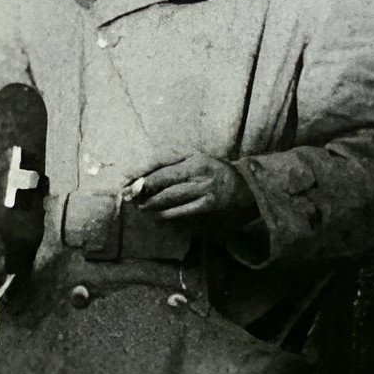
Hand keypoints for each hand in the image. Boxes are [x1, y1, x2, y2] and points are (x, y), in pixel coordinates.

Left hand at [131, 153, 257, 226]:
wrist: (243, 185)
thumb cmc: (213, 169)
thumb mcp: (196, 159)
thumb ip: (173, 165)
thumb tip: (144, 175)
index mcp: (196, 163)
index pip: (164, 173)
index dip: (145, 181)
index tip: (129, 185)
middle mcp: (201, 179)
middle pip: (165, 190)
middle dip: (144, 196)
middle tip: (129, 199)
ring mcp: (205, 196)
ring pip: (171, 204)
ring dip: (153, 208)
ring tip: (142, 208)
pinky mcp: (207, 210)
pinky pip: (181, 214)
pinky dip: (166, 215)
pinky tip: (158, 215)